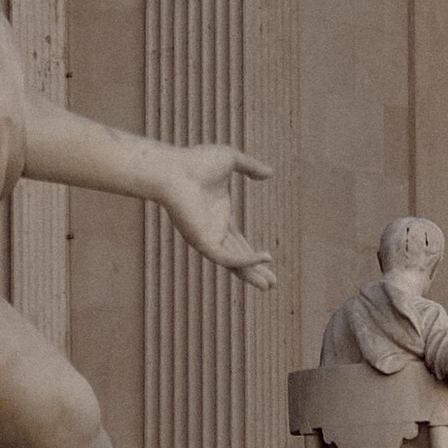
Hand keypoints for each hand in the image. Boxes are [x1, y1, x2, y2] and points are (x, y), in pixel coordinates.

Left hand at [156, 141, 272, 285]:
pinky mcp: (203, 242)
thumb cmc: (196, 162)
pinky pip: (227, 257)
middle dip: (255, 272)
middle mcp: (213, 231)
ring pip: (233, 263)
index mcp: (219, 216)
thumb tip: (270, 173)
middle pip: (238, 258)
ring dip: (251, 274)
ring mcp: (208, 237)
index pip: (239, 243)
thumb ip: (251, 167)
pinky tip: (263, 258)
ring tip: (269, 286)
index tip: (270, 260)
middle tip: (272, 285)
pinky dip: (245, 261)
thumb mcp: (231, 160)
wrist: (174, 169)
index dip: (254, 254)